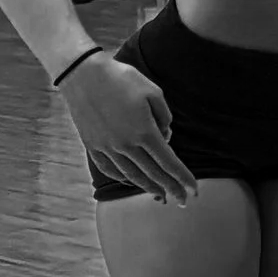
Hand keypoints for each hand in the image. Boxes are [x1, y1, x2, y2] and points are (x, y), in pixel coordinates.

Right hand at [61, 55, 196, 202]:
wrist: (82, 74)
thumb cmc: (122, 79)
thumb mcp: (154, 92)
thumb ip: (165, 118)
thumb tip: (166, 138)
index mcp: (144, 132)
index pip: (169, 163)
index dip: (183, 179)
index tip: (195, 191)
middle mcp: (126, 145)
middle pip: (153, 174)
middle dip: (170, 189)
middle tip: (183, 202)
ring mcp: (107, 147)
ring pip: (132, 175)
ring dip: (148, 187)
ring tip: (160, 197)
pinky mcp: (92, 146)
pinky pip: (111, 169)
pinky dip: (124, 178)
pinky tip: (132, 181)